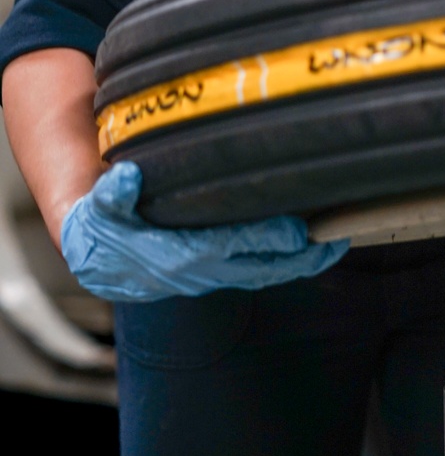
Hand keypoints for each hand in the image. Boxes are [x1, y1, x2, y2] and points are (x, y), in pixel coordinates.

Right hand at [61, 162, 348, 301]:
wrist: (97, 262)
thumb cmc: (103, 227)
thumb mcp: (99, 208)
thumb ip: (113, 193)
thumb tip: (126, 178)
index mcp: (178, 253)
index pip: (232, 246)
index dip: (267, 238)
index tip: (298, 230)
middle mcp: (200, 271)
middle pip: (261, 268)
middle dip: (300, 259)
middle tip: (336, 242)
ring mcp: (211, 277)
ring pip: (265, 274)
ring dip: (301, 265)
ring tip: (335, 247)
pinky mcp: (217, 275)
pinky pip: (259, 272)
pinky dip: (287, 264)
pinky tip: (310, 250)